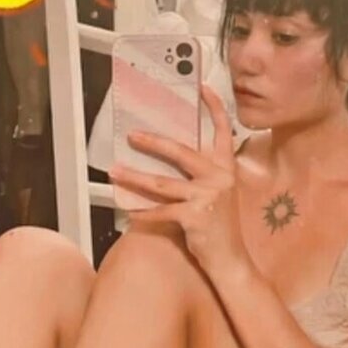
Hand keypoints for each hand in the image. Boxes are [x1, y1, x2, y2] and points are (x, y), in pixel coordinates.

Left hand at [109, 85, 249, 277]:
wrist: (231, 259)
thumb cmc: (220, 227)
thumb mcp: (217, 194)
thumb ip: (201, 175)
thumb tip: (168, 157)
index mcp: (226, 169)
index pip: (223, 131)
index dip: (214, 108)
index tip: (202, 88)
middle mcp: (219, 178)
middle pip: (182, 152)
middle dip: (153, 142)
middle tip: (132, 135)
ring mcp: (208, 197)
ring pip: (163, 183)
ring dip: (134, 177)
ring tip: (115, 171)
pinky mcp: (196, 217)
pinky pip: (161, 211)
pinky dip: (143, 212)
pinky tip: (128, 211)